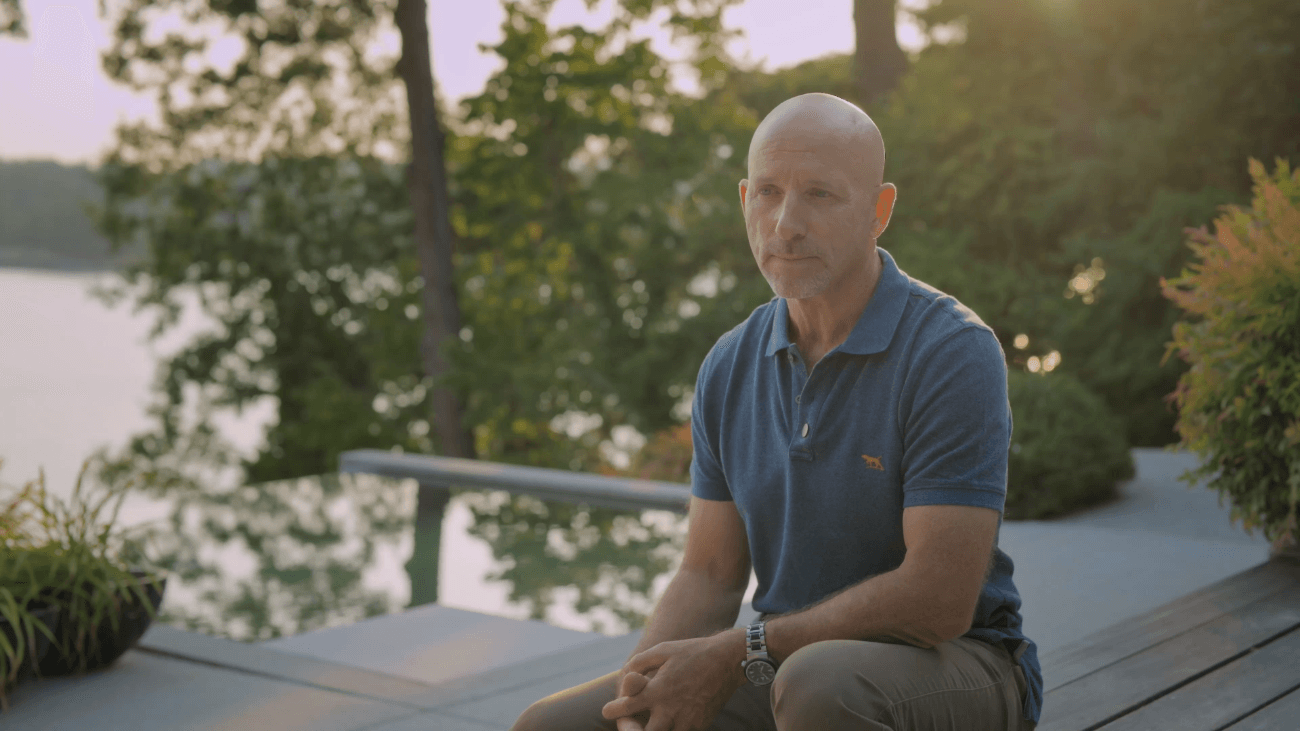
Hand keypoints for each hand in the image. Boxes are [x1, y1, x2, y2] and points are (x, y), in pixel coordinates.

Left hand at [601, 631, 745, 730]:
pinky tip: (669, 723)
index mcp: (659, 690)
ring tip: (652, 723)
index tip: (608, 710)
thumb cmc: (693, 652)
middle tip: (630, 726)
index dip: (614, 710)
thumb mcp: (663, 649)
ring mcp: (687, 720)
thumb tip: (625, 674)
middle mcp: (671, 709)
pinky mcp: (700, 725)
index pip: (627, 707)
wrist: (729, 659)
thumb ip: (639, 662)